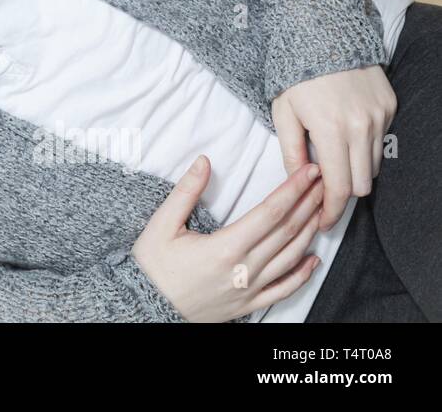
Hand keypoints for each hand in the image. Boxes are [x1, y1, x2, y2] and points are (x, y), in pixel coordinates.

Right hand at [132, 155, 324, 322]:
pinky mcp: (248, 304)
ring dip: (309, 232)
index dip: (292, 191)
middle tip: (322, 181)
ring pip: (291, 258)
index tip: (307, 173)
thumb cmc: (152, 266)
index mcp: (225, 247)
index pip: (270, 213)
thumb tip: (204, 162)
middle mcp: (244, 269)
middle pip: (286, 232)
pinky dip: (303, 275)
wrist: (146, 306)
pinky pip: (283, 290)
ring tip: (321, 209)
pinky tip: (314, 260)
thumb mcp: (162, 224)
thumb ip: (186, 192)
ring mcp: (249, 289)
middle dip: (308, 203)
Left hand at [271, 65, 395, 231]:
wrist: (322, 34)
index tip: (322, 222)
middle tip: (323, 196)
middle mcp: (362, 127)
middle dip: (343, 194)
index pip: (339, 188)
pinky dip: (364, 147)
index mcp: (331, 131)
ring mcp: (380, 116)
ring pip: (374, 165)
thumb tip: (299, 183)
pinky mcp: (389, 106)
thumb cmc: (294, 74)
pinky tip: (345, 136)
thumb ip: (291, 152)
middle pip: (362, 184)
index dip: (331, 211)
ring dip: (355, 171)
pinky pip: (380, 140)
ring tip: (332, 164)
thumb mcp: (282, 113)